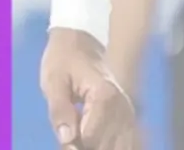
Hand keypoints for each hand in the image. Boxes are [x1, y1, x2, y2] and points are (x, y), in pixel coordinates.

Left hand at [40, 29, 138, 149]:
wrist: (80, 43)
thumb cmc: (63, 60)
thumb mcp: (53, 81)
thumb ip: (59, 110)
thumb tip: (67, 139)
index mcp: (105, 98)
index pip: (91, 139)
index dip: (73, 144)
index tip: (63, 137)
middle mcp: (123, 110)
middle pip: (106, 147)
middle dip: (85, 146)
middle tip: (70, 130)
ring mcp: (129, 116)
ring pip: (118, 147)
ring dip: (98, 146)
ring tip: (80, 132)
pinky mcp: (129, 120)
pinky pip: (126, 144)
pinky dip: (110, 145)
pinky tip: (96, 138)